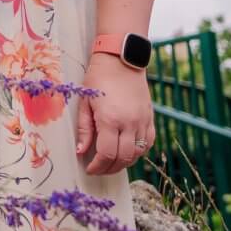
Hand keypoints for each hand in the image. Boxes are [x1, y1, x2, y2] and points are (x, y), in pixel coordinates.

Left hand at [76, 52, 155, 175]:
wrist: (121, 60)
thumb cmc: (98, 78)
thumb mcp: (85, 102)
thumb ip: (84, 129)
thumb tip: (81, 152)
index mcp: (111, 119)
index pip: (107, 154)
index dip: (98, 166)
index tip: (90, 169)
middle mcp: (130, 123)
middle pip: (123, 158)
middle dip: (110, 168)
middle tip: (99, 169)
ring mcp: (142, 121)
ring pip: (137, 154)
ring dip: (124, 163)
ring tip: (112, 163)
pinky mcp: (150, 118)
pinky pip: (148, 143)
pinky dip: (139, 152)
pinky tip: (128, 152)